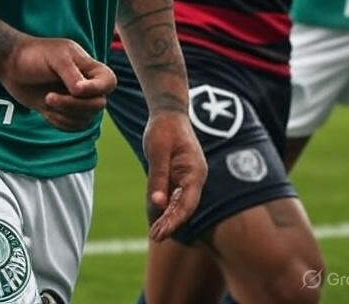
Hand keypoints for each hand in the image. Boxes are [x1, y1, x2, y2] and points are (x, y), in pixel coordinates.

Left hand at [0, 35, 116, 130]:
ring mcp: (75, 100)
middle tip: (49, 97)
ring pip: (86, 119)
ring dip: (64, 114)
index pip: (109, 82)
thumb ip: (72, 75)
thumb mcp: (55, 58)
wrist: (10, 65)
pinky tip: (45, 109)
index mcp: (89, 67)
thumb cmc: (34, 55)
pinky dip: (59, 122)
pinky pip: (72, 127)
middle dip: (74, 105)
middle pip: (98, 105)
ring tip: (46, 100)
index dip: (97, 90)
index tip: (75, 89)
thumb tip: (81, 92)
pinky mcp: (62, 112)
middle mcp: (86, 84)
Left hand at [142, 110, 206, 240]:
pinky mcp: (179, 177)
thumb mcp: (157, 151)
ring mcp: (188, 178)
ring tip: (154, 232)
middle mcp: (194, 178)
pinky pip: (173, 196)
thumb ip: (158, 177)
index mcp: (194, 171)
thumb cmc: (163, 128)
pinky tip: (154, 217)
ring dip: (167, 218)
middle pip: (184, 207)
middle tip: (154, 236)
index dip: (174, 221)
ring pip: (178, 204)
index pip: (186, 203)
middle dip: (170, 223)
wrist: (168, 112)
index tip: (159, 233)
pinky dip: (164, 207)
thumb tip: (158, 204)